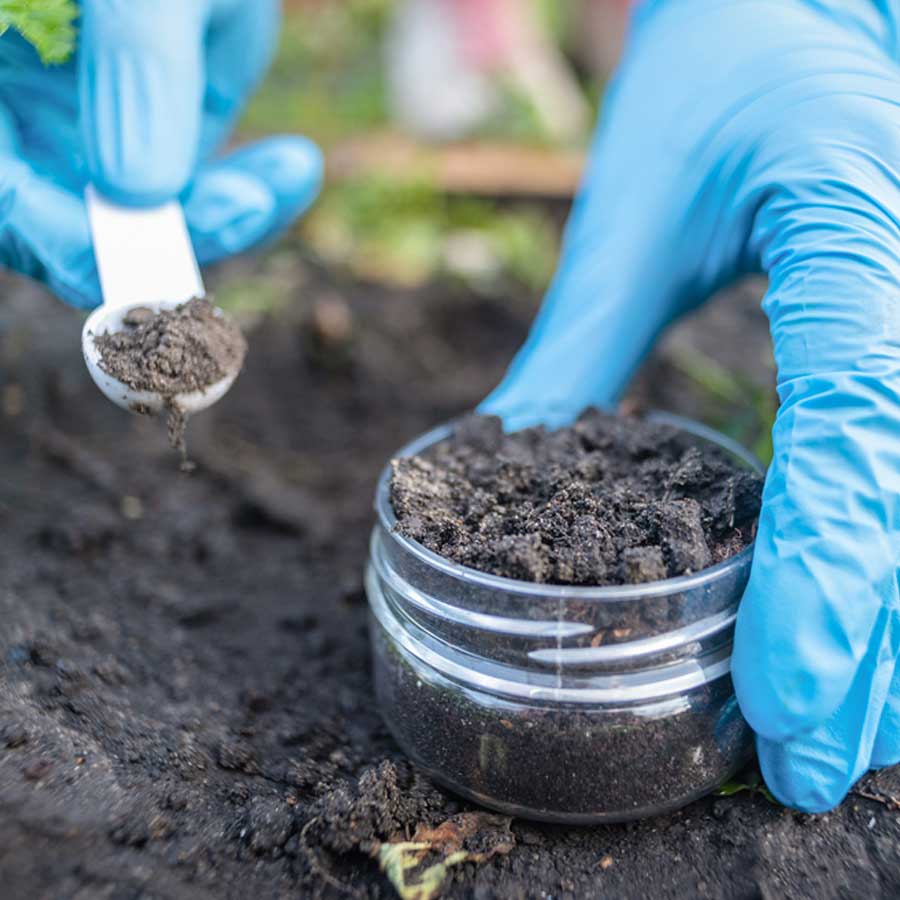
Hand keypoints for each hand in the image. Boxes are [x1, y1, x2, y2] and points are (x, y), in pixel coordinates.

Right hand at [0, 0, 321, 307]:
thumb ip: (135, 60)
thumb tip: (139, 189)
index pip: (15, 205)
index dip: (82, 241)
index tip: (162, 249)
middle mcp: (34, 116)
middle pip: (88, 227)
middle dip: (174, 228)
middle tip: (248, 205)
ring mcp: (100, 125)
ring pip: (156, 218)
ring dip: (228, 212)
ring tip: (292, 171)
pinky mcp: (163, 124)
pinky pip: (203, 188)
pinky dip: (251, 190)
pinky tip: (295, 165)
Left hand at [482, 0, 899, 811]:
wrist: (811, 5)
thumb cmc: (724, 80)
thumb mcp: (641, 208)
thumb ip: (578, 344)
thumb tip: (499, 455)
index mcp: (860, 240)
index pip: (861, 437)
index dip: (833, 590)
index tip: (791, 714)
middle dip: (881, 653)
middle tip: (806, 768)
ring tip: (839, 734)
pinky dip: (891, 555)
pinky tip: (864, 624)